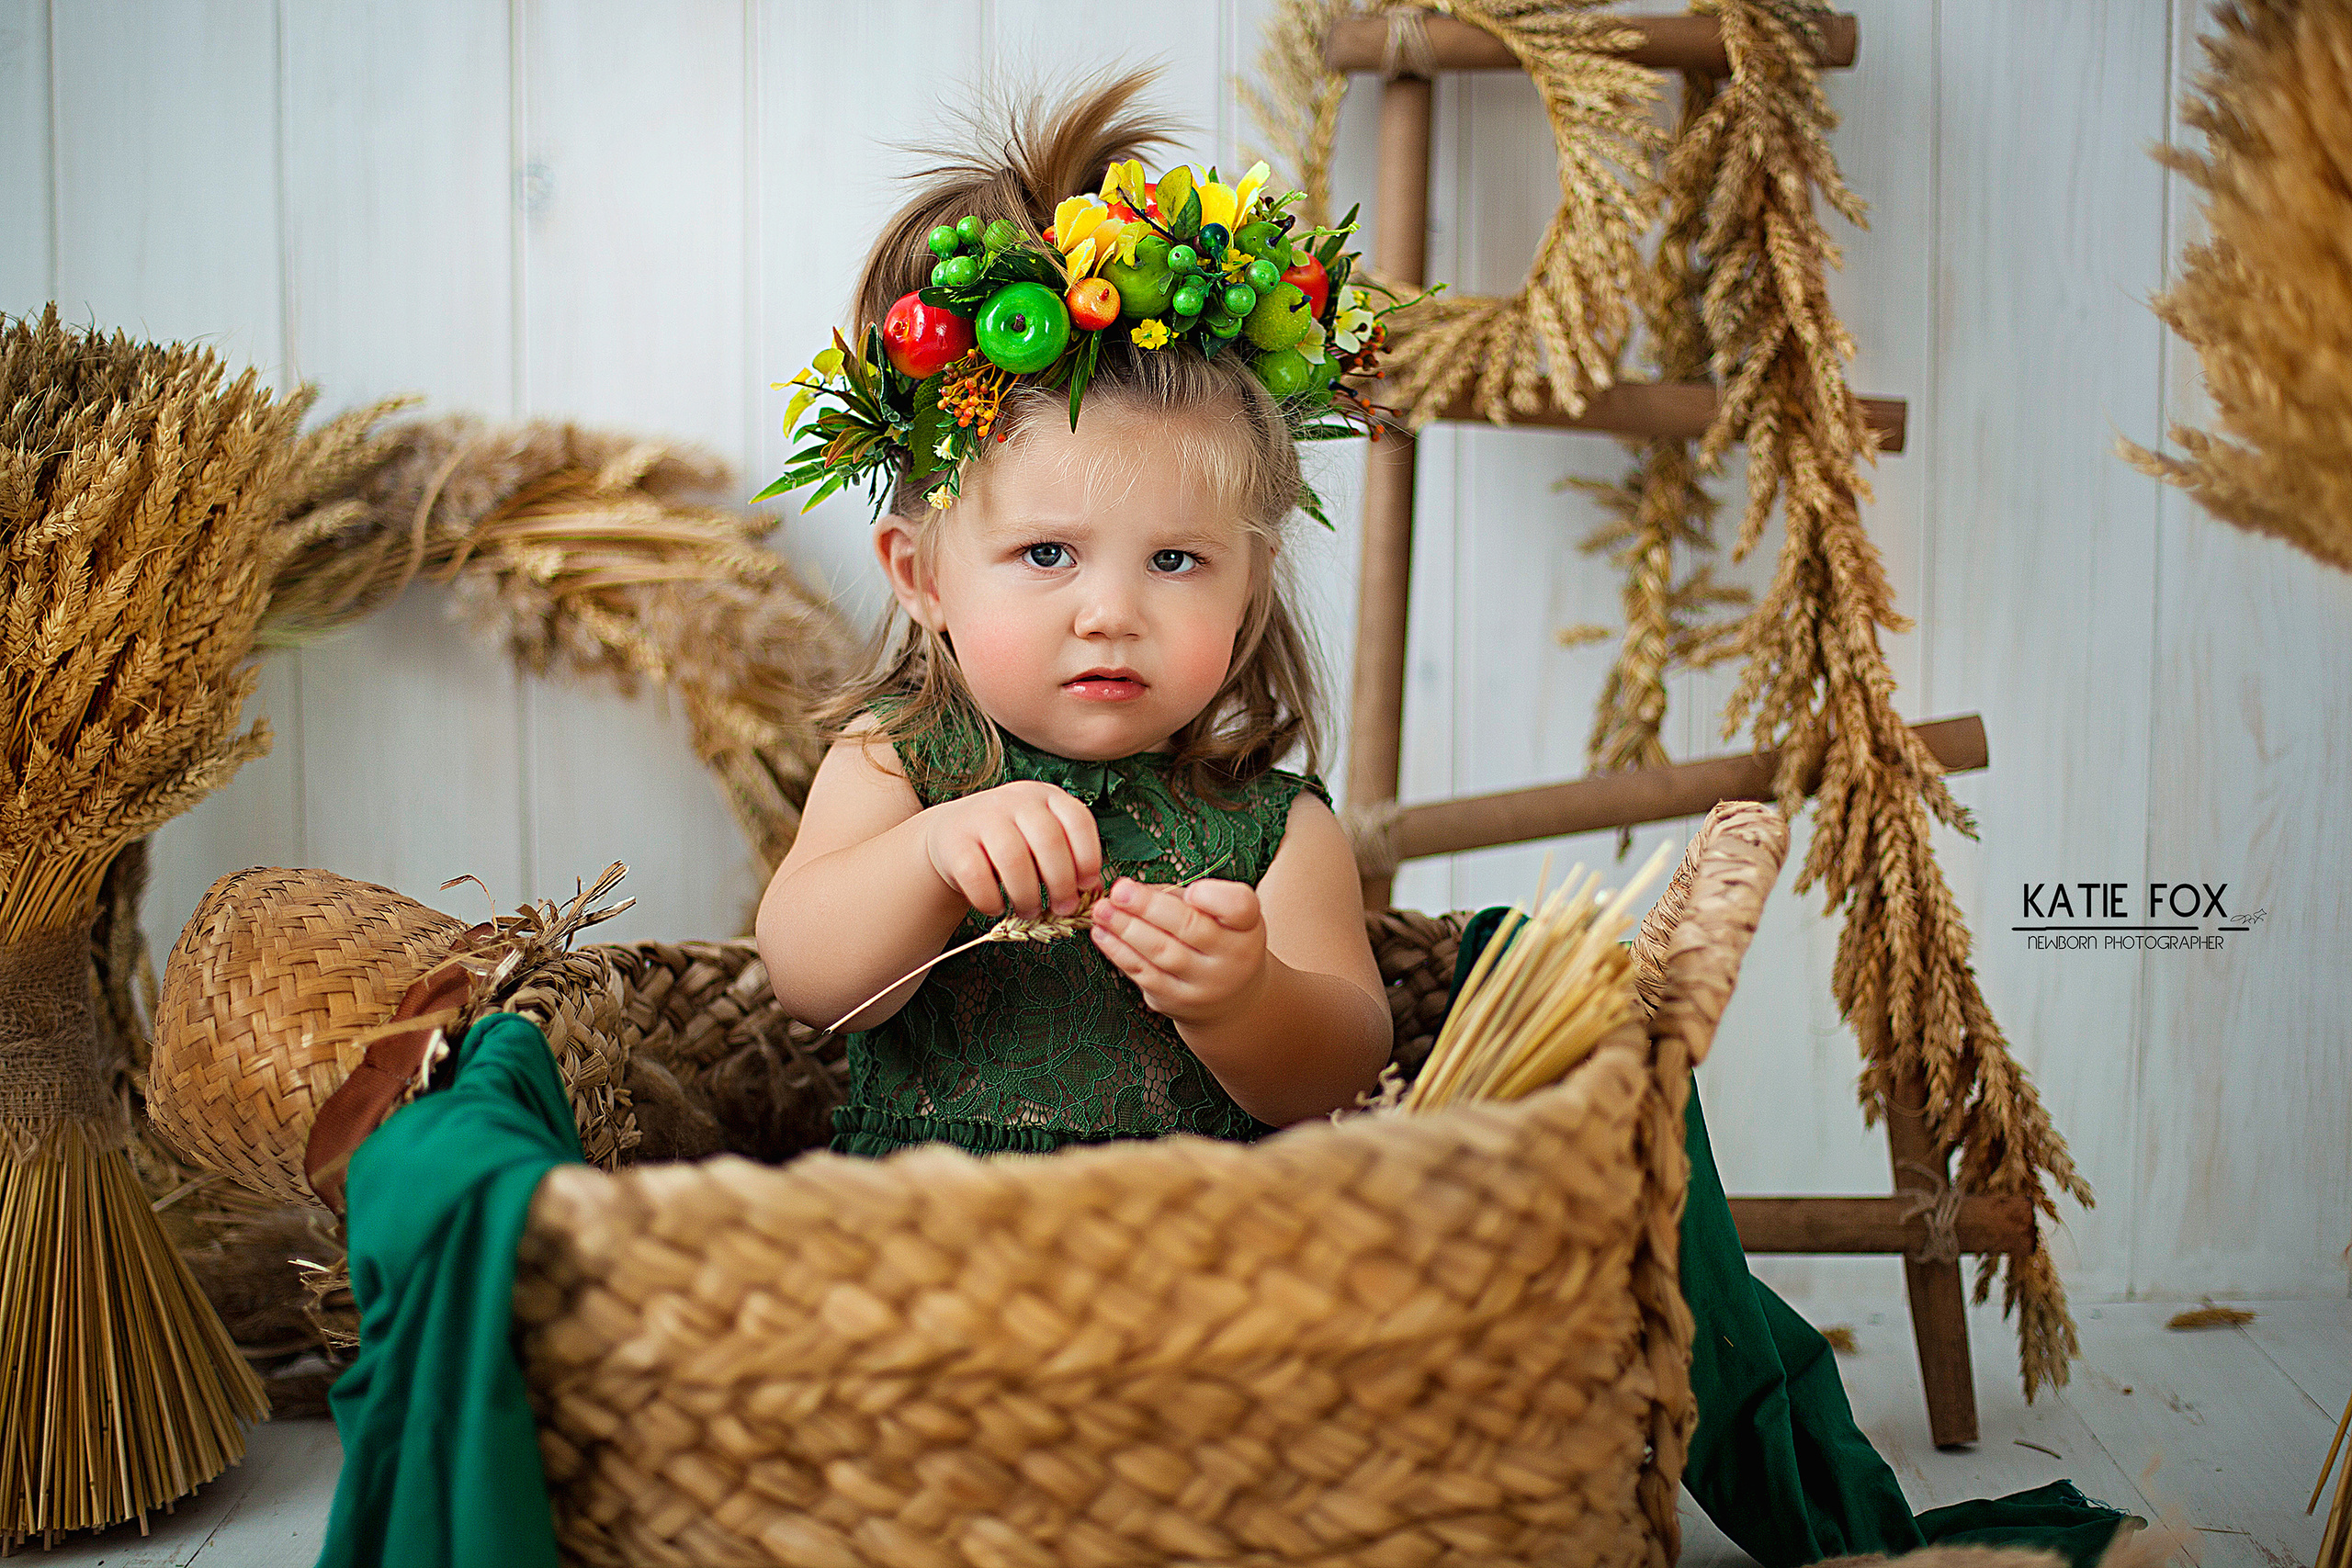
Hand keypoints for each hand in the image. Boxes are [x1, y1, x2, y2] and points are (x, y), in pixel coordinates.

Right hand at [921, 781, 1102, 917]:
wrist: (952, 834)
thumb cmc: (1012, 843)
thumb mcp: (1042, 841)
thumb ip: (1069, 860)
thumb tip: (1097, 893)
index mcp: (1047, 796)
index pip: (1078, 820)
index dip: (1089, 857)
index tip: (1088, 886)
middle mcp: (1016, 799)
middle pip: (1048, 842)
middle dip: (1061, 883)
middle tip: (1063, 909)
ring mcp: (983, 817)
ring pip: (1013, 860)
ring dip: (1028, 896)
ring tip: (1030, 912)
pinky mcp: (954, 841)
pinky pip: (977, 877)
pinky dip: (992, 901)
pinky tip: (997, 908)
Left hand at [1088, 876, 1267, 1023]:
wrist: (1231, 1000)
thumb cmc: (1218, 940)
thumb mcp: (1220, 915)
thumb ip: (1185, 897)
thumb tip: (1132, 891)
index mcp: (1247, 926)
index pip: (1239, 908)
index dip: (1215, 898)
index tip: (1191, 890)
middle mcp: (1233, 958)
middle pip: (1190, 929)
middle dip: (1149, 908)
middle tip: (1119, 891)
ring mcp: (1205, 984)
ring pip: (1162, 953)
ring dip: (1126, 929)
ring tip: (1102, 910)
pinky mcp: (1177, 1001)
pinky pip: (1144, 974)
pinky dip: (1119, 952)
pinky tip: (1102, 934)